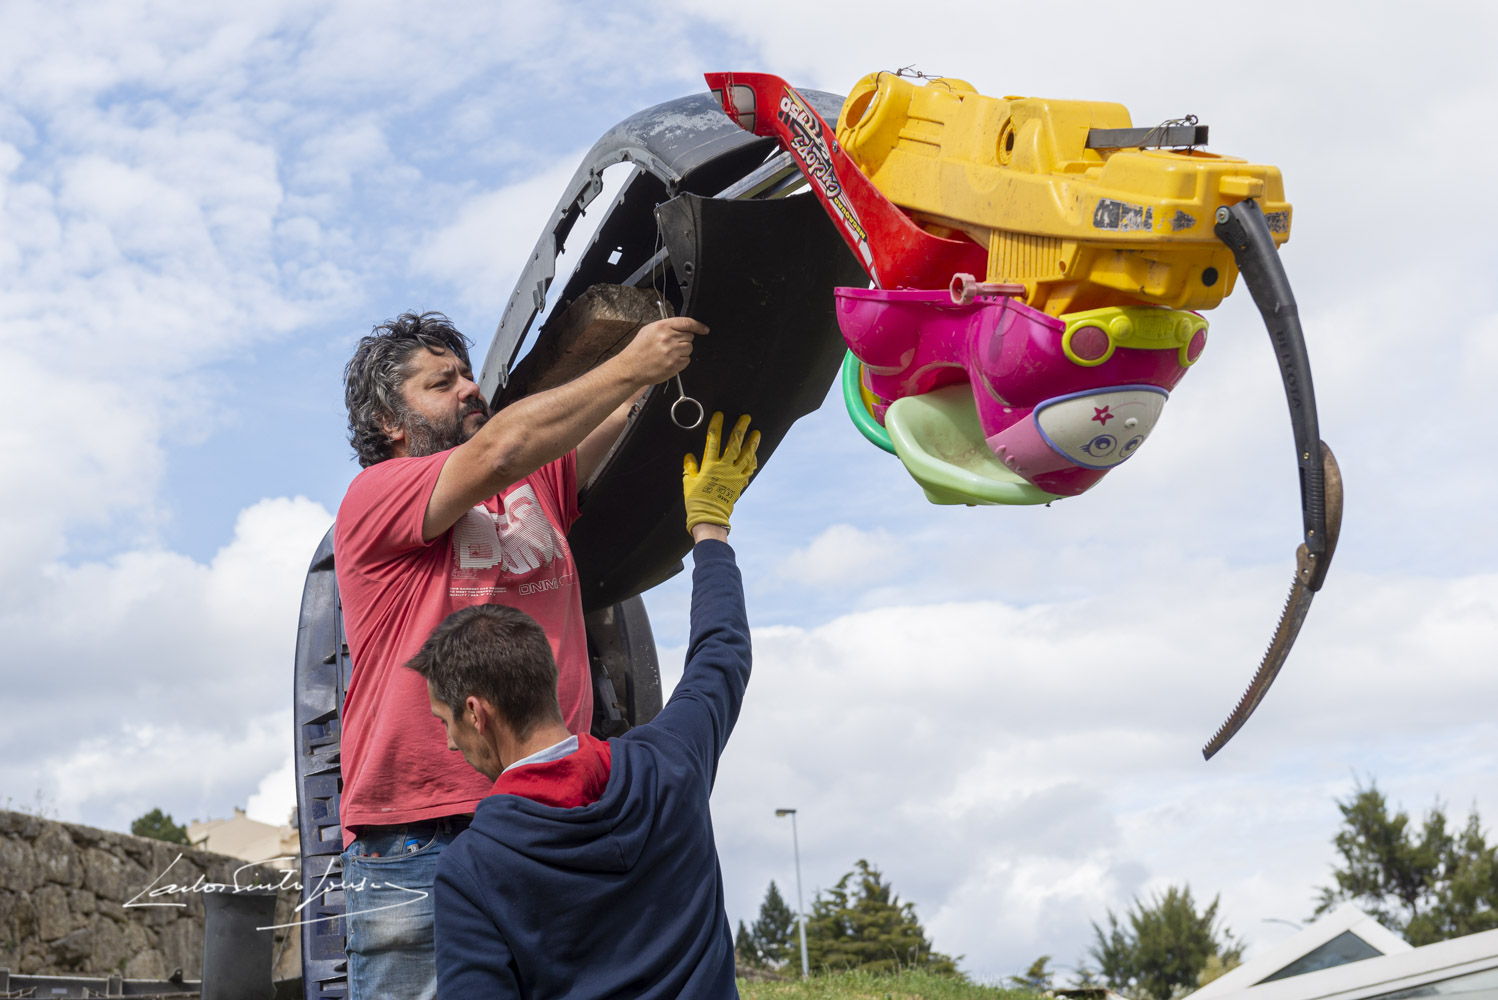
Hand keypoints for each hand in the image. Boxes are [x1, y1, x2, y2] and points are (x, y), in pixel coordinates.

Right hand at [621, 316, 706, 384]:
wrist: (631, 368)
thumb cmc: (639, 349)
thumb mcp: (649, 330)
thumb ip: (666, 326)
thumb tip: (683, 327)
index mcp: (662, 327)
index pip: (687, 323)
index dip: (698, 326)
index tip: (704, 329)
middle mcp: (668, 338)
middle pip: (690, 336)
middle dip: (684, 340)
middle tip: (671, 345)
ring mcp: (672, 352)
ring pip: (689, 348)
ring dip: (682, 351)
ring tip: (668, 354)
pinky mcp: (675, 364)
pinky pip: (687, 360)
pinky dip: (681, 361)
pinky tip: (669, 361)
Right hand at [683, 412, 759, 532]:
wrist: (709, 517)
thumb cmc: (697, 500)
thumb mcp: (689, 482)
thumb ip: (690, 468)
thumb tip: (689, 456)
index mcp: (710, 465)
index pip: (713, 440)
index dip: (716, 425)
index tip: (720, 415)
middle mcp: (725, 468)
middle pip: (734, 444)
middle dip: (740, 429)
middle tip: (746, 418)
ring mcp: (735, 475)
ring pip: (747, 455)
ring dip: (752, 443)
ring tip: (757, 433)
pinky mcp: (740, 483)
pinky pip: (749, 470)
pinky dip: (752, 461)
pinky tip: (754, 455)